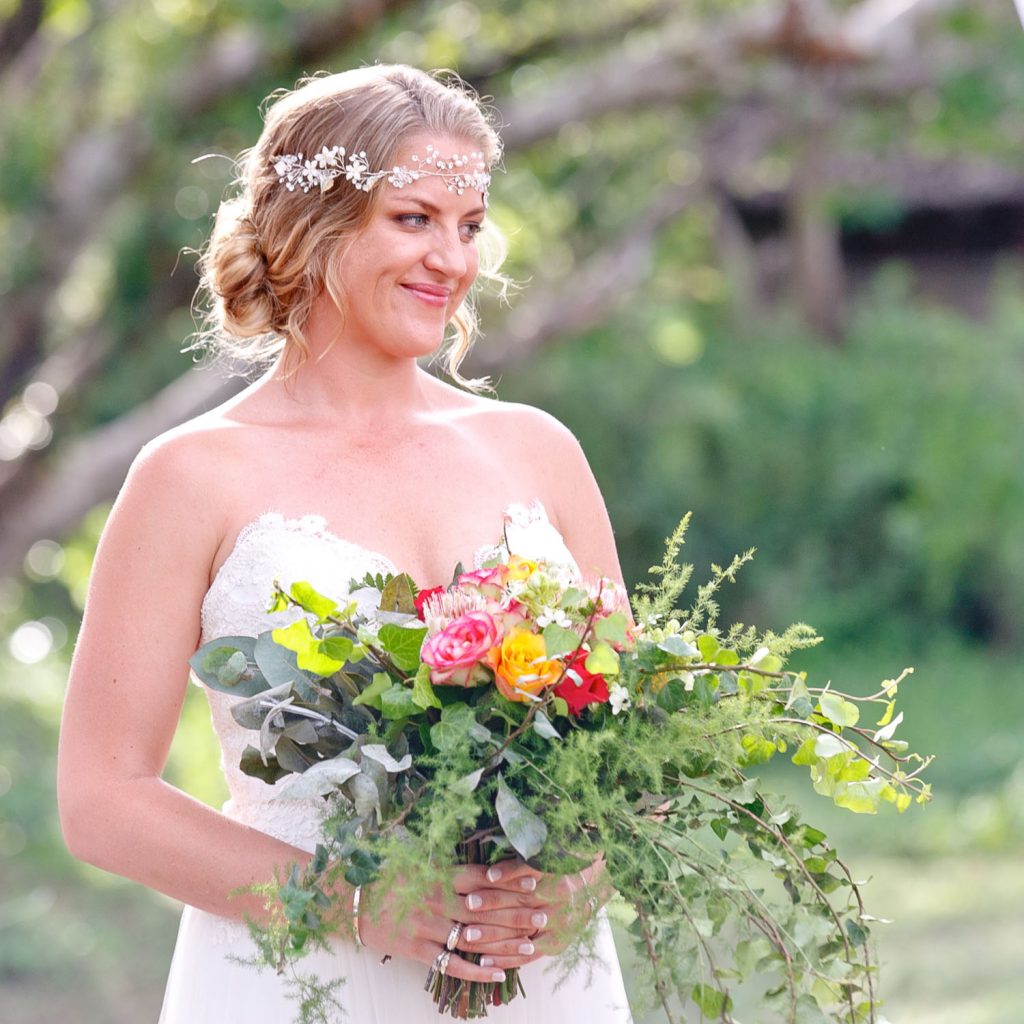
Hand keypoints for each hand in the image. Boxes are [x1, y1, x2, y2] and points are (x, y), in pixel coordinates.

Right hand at [354, 859, 550, 981]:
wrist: (351, 901)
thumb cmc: (388, 878)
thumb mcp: (418, 863)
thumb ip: (448, 867)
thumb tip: (482, 864)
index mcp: (438, 875)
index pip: (481, 877)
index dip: (508, 880)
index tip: (534, 882)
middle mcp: (436, 900)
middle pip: (484, 910)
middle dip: (515, 914)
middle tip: (543, 916)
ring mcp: (427, 927)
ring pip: (473, 938)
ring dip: (503, 944)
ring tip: (530, 947)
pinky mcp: (417, 950)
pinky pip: (451, 964)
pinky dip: (476, 972)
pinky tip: (499, 975)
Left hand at [436, 856, 613, 970]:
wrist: (598, 885)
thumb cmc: (568, 864)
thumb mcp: (551, 855)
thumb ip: (525, 860)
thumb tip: (490, 863)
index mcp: (558, 878)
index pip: (525, 881)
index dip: (500, 881)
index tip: (476, 884)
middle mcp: (559, 904)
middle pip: (521, 907)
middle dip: (491, 908)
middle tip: (466, 908)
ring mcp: (558, 927)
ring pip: (522, 934)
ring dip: (493, 937)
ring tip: (467, 937)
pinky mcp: (556, 945)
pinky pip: (527, 956)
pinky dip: (505, 959)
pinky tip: (484, 962)